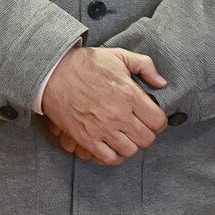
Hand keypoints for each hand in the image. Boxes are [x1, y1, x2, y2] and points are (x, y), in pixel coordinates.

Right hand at [37, 46, 168, 165]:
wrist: (52, 72)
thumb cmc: (84, 63)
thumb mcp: (117, 56)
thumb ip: (145, 65)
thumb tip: (162, 83)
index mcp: (128, 94)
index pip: (158, 121)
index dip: (159, 121)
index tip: (152, 118)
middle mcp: (118, 114)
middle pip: (147, 139)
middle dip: (146, 133)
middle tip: (139, 126)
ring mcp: (101, 128)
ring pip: (130, 151)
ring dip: (130, 144)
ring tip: (125, 135)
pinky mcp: (86, 138)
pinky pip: (108, 158)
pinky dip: (113, 155)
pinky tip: (112, 145)